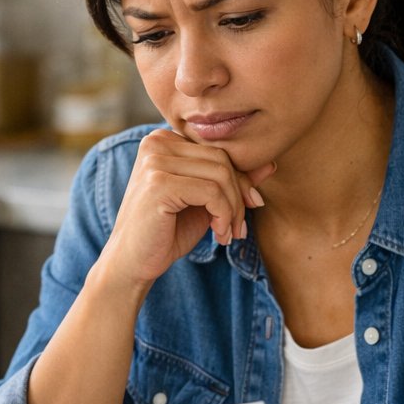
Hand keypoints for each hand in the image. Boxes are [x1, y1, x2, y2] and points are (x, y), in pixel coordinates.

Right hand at [98, 129, 275, 289]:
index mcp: (164, 140)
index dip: (240, 180)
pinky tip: (218, 234)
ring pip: (221, 175)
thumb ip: (233, 181)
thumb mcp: (205, 202)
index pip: (219, 150)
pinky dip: (224, 216)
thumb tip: (271, 164)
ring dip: (233, 210)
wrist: (132, 263)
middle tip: (239, 228)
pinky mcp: (158, 183)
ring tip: (228, 233)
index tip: (248, 209)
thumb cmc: (166, 232)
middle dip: (239, 197)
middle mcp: (156, 142)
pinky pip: (211, 192)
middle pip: (222, 160)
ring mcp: (154, 161)